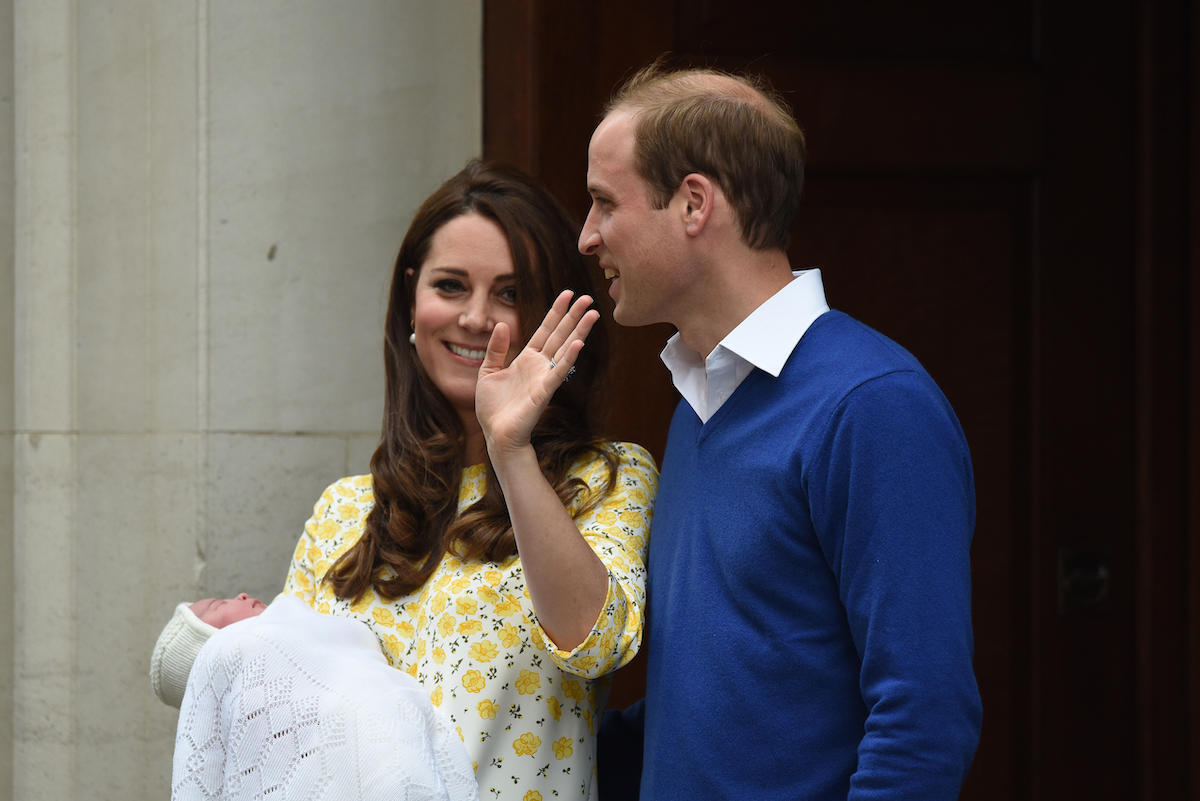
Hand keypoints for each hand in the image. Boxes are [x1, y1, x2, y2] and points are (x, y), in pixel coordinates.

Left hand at [475, 290, 598, 455]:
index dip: (556, 312)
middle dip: (574, 316)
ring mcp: (544, 377)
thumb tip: (502, 324)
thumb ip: (496, 349)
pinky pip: (558, 372)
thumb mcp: (487, 371)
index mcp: (527, 359)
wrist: (496, 434)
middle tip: (589, 298)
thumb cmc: (493, 408)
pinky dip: (569, 358)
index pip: (545, 330)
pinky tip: (579, 343)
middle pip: (560, 335)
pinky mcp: (544, 392)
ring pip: (565, 349)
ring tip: (593, 314)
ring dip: (579, 331)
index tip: (568, 294)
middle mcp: (539, 365)